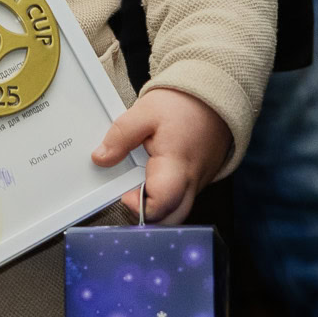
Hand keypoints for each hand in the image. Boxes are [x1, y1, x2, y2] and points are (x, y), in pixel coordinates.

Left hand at [92, 88, 231, 224]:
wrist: (215, 96)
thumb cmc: (184, 104)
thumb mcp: (145, 112)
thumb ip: (121, 136)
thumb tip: (102, 157)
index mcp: (177, 167)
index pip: (160, 206)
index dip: (138, 207)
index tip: (124, 193)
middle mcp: (191, 182)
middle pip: (171, 220)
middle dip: (148, 215)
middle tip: (131, 193)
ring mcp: (198, 183)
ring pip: (177, 210)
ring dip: (157, 204)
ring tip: (143, 178)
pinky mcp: (199, 180)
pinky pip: (182, 197)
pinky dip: (167, 192)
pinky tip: (157, 172)